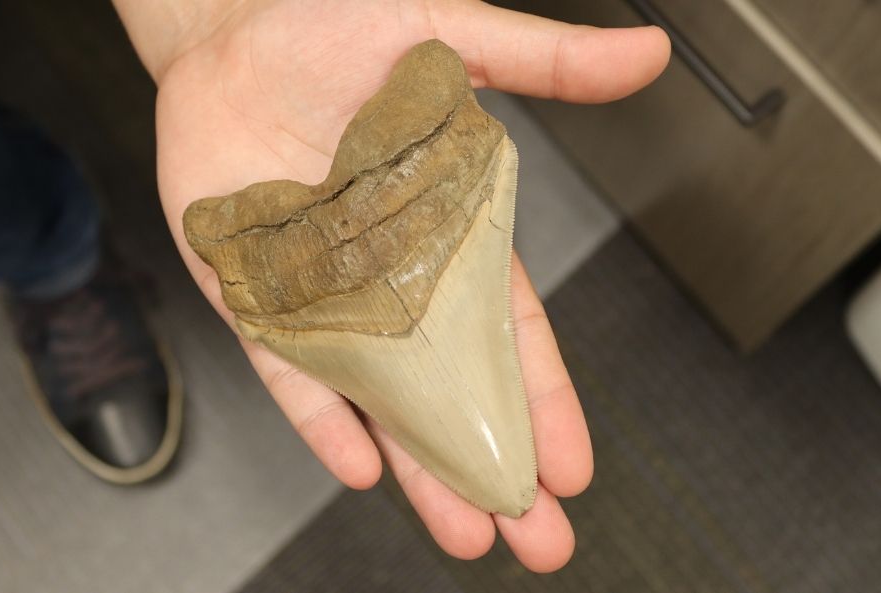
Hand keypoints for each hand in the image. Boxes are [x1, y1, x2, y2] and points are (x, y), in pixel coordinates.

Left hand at [130, 0, 668, 572]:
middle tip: (540, 537)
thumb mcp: (452, 39)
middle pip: (452, 388)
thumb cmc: (337, 25)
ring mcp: (324, 290)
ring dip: (421, 466)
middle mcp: (392, 273)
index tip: (571, 464)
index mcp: (448, 229)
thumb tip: (648, 54)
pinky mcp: (255, 289)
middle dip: (495, 463)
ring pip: (380, 398)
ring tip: (467, 534)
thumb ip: (546, 64)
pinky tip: (363, 467)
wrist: (233, 19)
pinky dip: (323, 417)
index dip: (541, 399)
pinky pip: (289, 369)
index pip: (508, 333)